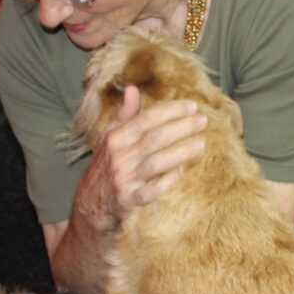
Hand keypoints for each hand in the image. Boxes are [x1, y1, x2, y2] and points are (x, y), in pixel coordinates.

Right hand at [78, 84, 206, 228]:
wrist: (90, 204)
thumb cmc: (106, 167)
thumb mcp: (110, 139)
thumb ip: (124, 115)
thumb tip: (132, 88)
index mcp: (115, 138)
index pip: (146, 119)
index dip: (171, 111)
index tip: (192, 106)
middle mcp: (119, 156)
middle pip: (154, 138)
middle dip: (182, 128)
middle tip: (203, 121)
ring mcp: (124, 179)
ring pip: (156, 163)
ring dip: (181, 153)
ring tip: (202, 144)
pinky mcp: (129, 201)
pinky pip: (150, 191)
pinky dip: (167, 181)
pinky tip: (183, 172)